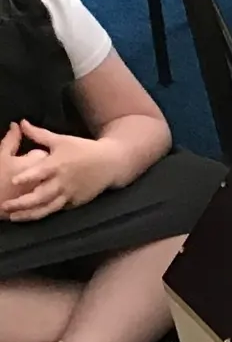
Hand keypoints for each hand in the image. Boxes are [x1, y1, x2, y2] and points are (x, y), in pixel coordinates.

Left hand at [0, 122, 119, 220]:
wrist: (110, 163)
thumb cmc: (84, 149)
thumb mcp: (61, 140)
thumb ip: (39, 134)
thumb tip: (21, 123)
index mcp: (58, 165)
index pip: (40, 172)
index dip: (27, 177)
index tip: (13, 181)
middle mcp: (63, 182)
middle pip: (41, 195)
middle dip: (23, 203)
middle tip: (5, 206)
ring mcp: (70, 194)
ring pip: (48, 208)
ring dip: (30, 214)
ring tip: (14, 217)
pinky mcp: (76, 202)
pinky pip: (59, 209)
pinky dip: (45, 214)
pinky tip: (31, 217)